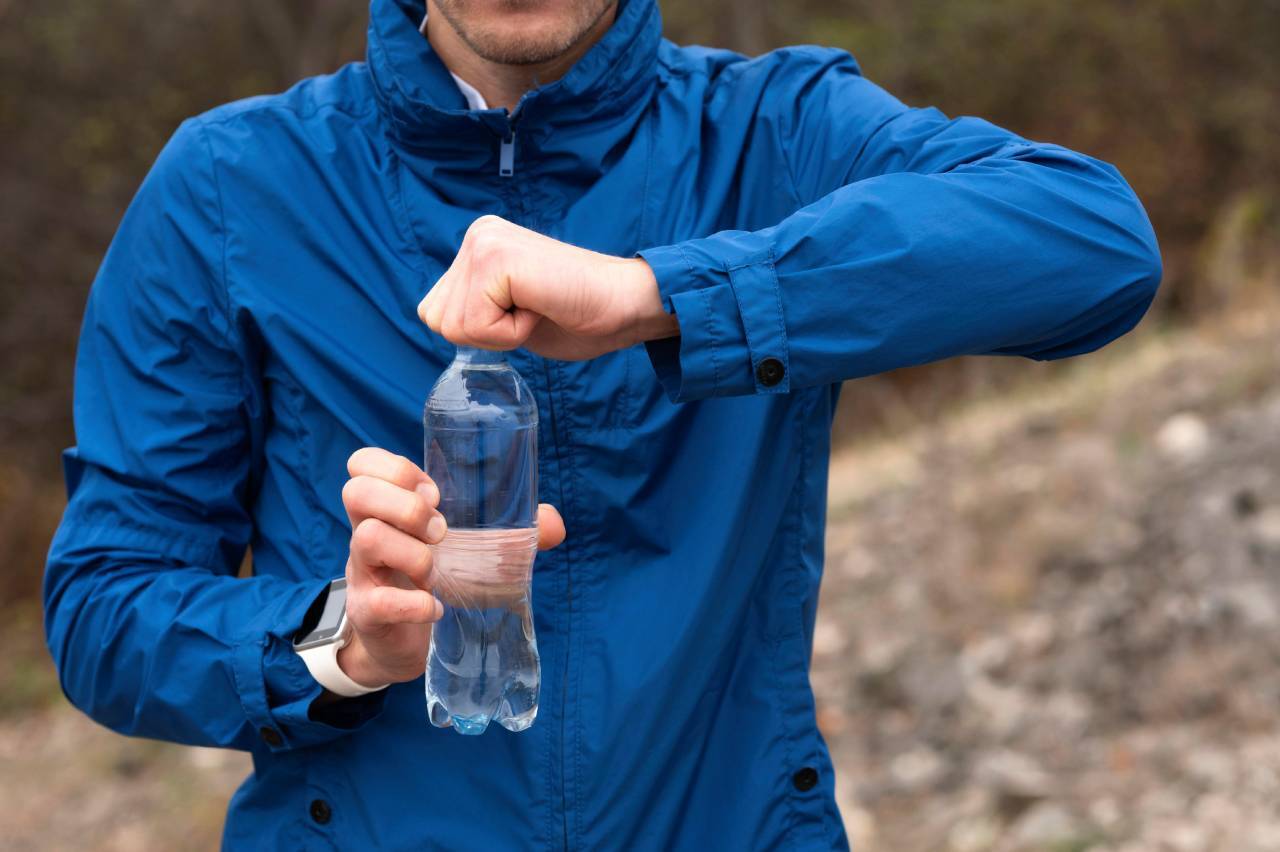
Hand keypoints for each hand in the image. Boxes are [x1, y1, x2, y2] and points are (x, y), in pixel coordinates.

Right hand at [335, 447, 565, 688]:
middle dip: (408, 507)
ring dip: (414, 553)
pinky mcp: (368, 613)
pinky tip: (437, 609)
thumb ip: (509, 533)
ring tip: (436, 573)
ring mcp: (363, 573)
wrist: (405, 644)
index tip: (435, 494)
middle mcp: (366, 532)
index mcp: (387, 508)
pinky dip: (415, 604)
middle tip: (441, 533)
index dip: (397, 469)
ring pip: (369, 538)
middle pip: (357, 491)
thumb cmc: (435, 581)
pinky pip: (379, 601)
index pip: (363, 463)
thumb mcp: (467, 551)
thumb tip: (555, 523)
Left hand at [417, 215, 678, 359]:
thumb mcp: (509, 310)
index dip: (479, 332)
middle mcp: (477, 235)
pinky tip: (540, 308)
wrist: (627, 306)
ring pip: (453, 325)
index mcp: (478, 244)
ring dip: (499, 333)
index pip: (435, 312)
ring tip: (537, 308)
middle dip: (484, 333)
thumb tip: (438, 319)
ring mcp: (484, 242)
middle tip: (532, 311)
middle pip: (436, 319)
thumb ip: (475, 307)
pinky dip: (510, 333)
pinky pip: (476, 325)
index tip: (525, 312)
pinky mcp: (497, 258)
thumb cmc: (580, 314)